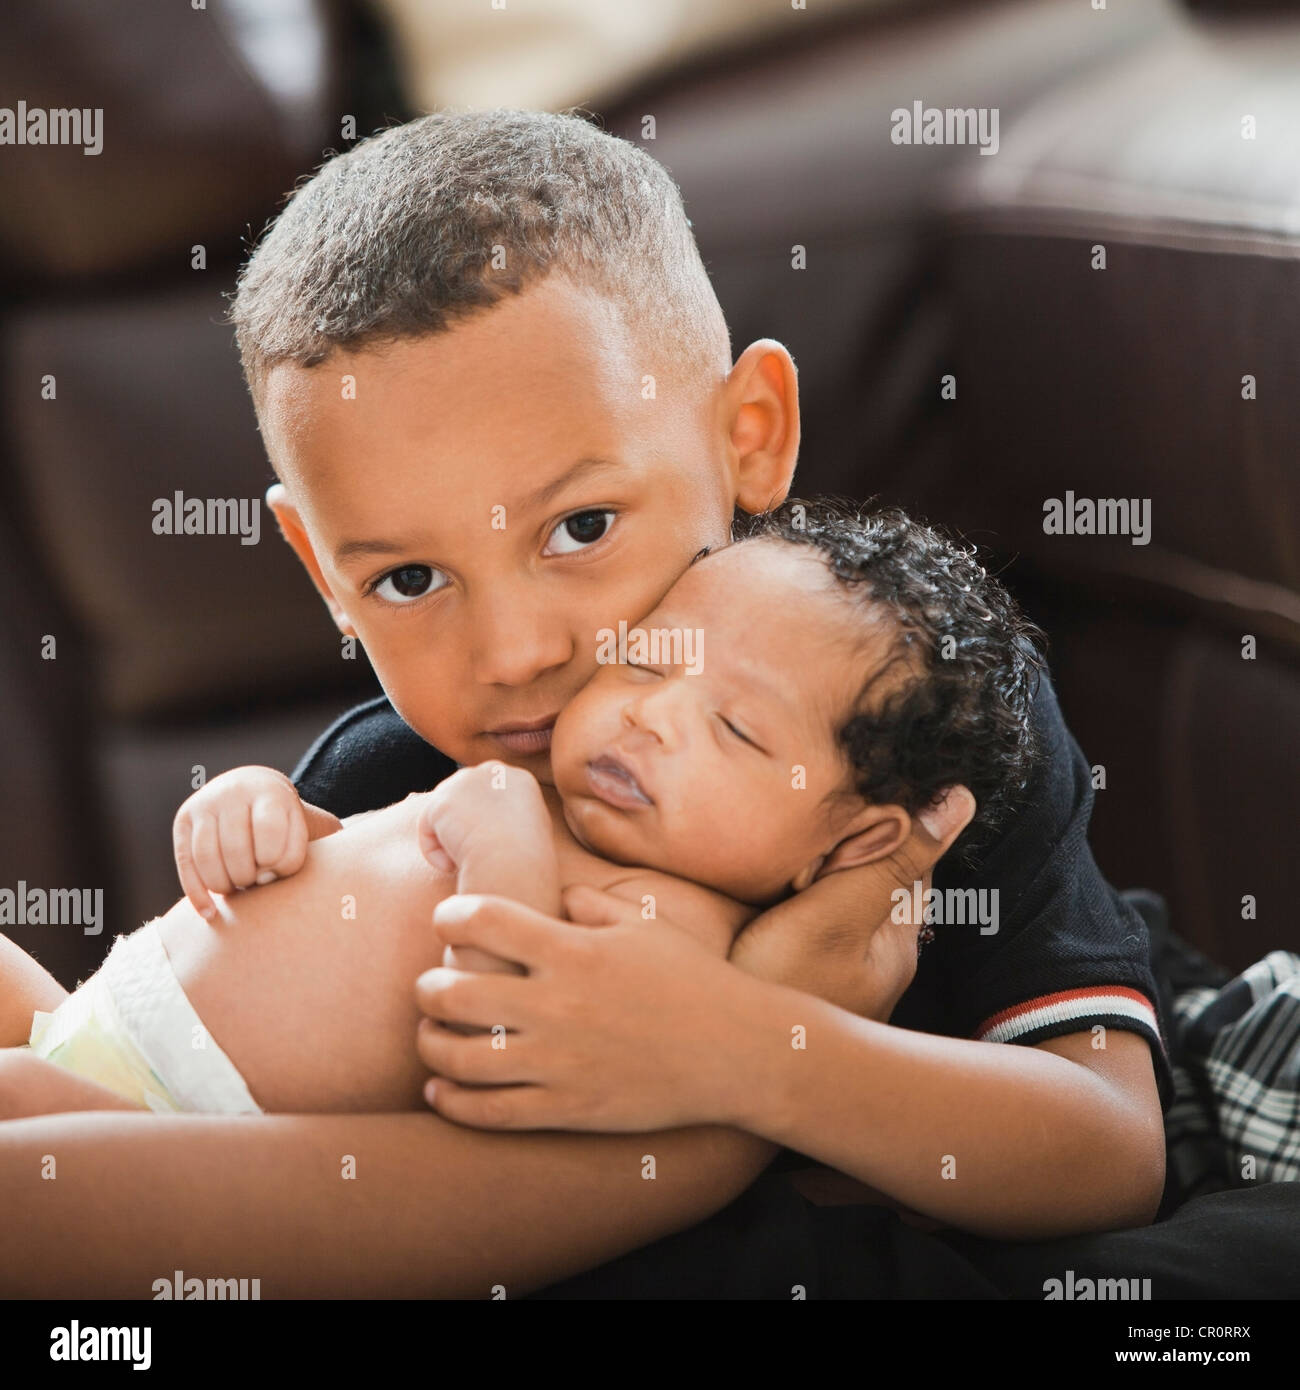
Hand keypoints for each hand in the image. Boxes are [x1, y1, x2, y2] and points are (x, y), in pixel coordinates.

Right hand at [172, 766, 340, 919]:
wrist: (252, 792)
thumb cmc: (291, 824)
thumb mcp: (314, 826)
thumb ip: (336, 848)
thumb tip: (362, 879)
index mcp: (272, 793)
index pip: (272, 840)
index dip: (280, 865)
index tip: (283, 869)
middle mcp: (234, 792)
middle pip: (238, 855)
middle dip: (253, 877)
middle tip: (262, 880)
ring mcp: (205, 805)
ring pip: (210, 862)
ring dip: (229, 887)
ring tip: (244, 889)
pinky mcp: (183, 821)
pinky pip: (186, 865)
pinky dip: (197, 894)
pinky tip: (211, 914)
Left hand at [414, 888, 766, 1131]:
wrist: (739, 1052)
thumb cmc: (694, 980)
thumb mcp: (645, 926)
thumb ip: (593, 904)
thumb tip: (557, 894)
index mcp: (575, 950)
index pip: (485, 919)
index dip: (451, 914)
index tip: (447, 919)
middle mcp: (559, 1004)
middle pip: (455, 991)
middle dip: (429, 986)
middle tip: (430, 984)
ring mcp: (561, 1062)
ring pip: (461, 1057)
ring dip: (429, 1043)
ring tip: (429, 1035)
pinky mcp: (569, 1109)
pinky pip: (491, 1111)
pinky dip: (452, 1101)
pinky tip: (440, 1088)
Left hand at [415, 761, 544, 877]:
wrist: (513, 864)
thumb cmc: (529, 863)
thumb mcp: (531, 835)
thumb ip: (513, 822)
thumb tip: (496, 830)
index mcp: (518, 779)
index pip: (488, 795)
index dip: (484, 825)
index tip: (490, 851)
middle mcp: (491, 772)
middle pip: (461, 799)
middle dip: (462, 829)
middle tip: (474, 858)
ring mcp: (464, 782)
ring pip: (443, 815)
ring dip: (451, 842)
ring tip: (466, 864)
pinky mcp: (441, 801)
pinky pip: (427, 829)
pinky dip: (435, 854)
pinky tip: (452, 867)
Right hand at [728, 786, 975, 1018]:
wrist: (724, 1066)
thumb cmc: (779, 990)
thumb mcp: (835, 914)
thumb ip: (889, 857)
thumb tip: (960, 800)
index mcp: (898, 938)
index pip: (913, 854)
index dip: (893, 814)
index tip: (858, 785)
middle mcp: (876, 959)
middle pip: (877, 877)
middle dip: (854, 842)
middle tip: (816, 812)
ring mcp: (838, 974)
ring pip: (841, 900)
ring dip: (822, 871)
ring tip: (790, 853)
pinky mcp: (801, 981)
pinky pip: (810, 924)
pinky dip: (796, 899)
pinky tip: (768, 893)